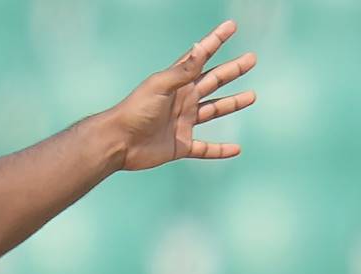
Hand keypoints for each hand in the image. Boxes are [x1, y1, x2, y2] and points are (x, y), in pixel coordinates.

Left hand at [112, 20, 256, 170]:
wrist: (118, 142)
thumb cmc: (134, 111)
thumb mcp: (160, 86)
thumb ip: (182, 71)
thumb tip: (200, 47)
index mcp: (177, 83)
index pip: (200, 58)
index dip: (215, 41)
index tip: (231, 26)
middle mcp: (182, 101)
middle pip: (213, 82)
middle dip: (232, 70)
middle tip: (251, 59)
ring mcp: (182, 123)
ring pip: (214, 111)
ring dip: (232, 103)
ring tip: (252, 96)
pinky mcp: (180, 146)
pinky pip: (205, 148)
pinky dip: (220, 150)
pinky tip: (236, 150)